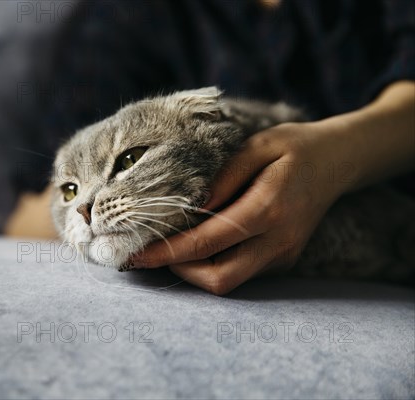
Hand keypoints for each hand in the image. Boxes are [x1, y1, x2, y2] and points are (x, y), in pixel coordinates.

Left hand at [131, 121, 350, 294]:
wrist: (338, 161)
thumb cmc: (293, 147)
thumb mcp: (256, 146)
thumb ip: (222, 177)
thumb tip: (189, 208)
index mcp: (270, 208)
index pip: (209, 241)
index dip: (168, 252)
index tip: (136, 254)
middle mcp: (279, 240)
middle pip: (219, 278)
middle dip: (177, 271)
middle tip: (147, 253)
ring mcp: (284, 255)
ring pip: (229, 281)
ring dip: (192, 271)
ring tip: (166, 247)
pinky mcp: (283, 260)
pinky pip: (240, 272)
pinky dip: (211, 264)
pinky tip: (195, 244)